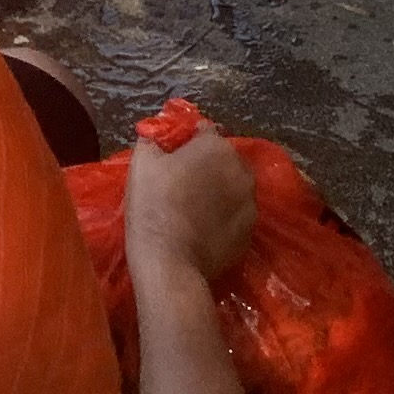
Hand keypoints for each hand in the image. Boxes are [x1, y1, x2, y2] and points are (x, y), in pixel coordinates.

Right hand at [125, 126, 257, 281]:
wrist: (170, 263)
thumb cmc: (154, 206)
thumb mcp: (142, 162)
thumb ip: (153, 138)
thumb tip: (157, 133)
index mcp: (217, 147)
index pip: (203, 131)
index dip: (185, 141)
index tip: (170, 157)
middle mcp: (242, 170)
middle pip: (222, 159)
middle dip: (206, 165)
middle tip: (181, 183)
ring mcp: (251, 203)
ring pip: (232, 187)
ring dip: (218, 191)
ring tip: (193, 208)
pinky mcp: (251, 232)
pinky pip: (236, 215)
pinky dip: (223, 216)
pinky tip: (203, 228)